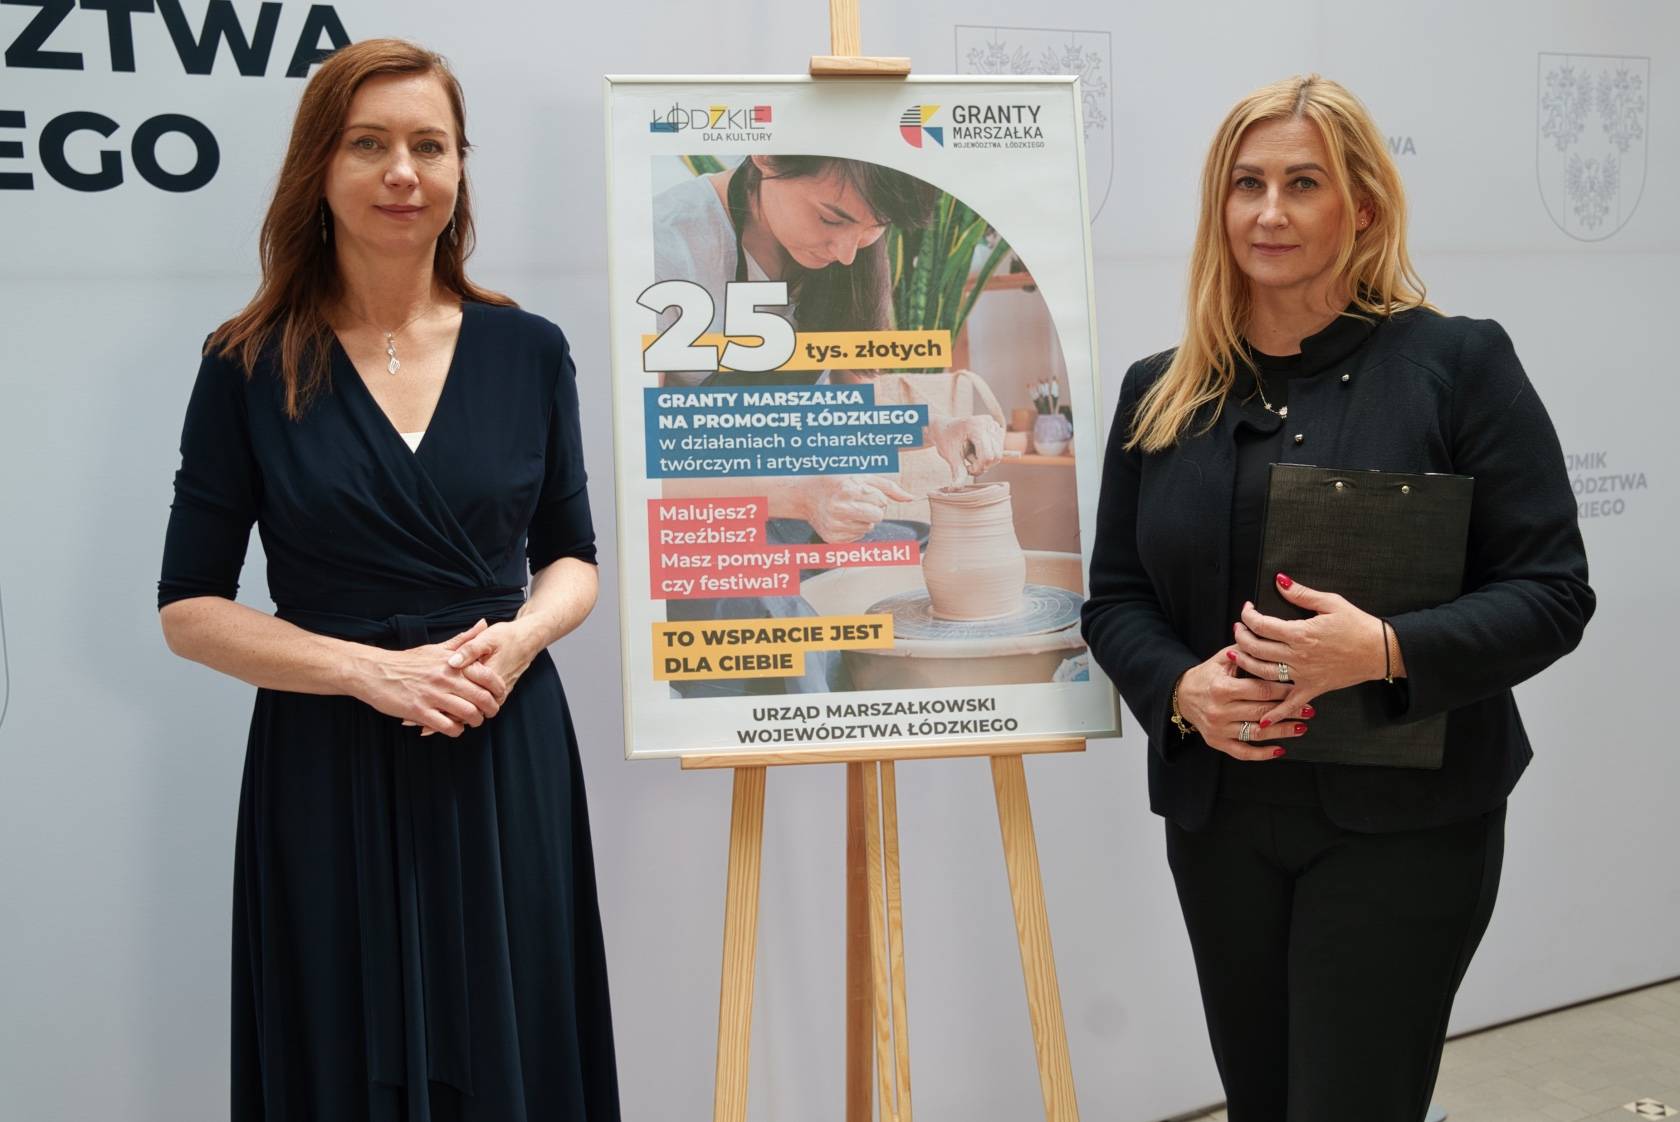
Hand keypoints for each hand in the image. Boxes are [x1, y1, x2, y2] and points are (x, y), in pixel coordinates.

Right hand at [354, 619, 506, 737]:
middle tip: (489, 713)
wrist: (376, 671)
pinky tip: (453, 727)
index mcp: (453, 663)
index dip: (499, 690)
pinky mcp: (420, 711)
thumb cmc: (408, 661)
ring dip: (475, 721)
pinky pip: (447, 726)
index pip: (488, 677)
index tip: (499, 695)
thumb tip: (484, 624)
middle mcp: (446, 678)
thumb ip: (463, 640)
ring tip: (473, 721)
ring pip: (468, 714)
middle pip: (482, 698)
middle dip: (491, 709)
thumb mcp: (437, 648)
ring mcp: (433, 695)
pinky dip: (455, 730)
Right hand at [799, 474, 914, 542]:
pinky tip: (842, 519)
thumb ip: (889, 487)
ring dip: (863, 519)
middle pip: (878, 516)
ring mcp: (835, 526)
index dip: (875, 496)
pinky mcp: (833, 539)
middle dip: (874, 509)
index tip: (861, 492)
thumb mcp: (862, 477)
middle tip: (858, 502)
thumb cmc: (837, 482)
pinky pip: (859, 537)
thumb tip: (911, 498)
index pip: (881, 500)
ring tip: (847, 510)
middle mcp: (839, 509)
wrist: (807, 495)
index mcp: (847, 490)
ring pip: (869, 528)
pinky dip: (854, 528)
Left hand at [927, 414, 1004, 478]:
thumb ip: (957, 472)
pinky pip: (998, 450)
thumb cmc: (945, 439)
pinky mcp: (996, 429)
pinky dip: (988, 456)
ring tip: (971, 456)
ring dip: (984, 461)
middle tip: (968, 465)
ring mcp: (993, 425)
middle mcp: (988, 423)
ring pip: (998, 455)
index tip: (966, 468)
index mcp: (976, 426)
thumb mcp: (949, 456)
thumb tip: (956, 489)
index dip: (978, 467)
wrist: (944, 427)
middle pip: (995, 456)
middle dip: (982, 465)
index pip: (987, 455)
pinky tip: (976, 452)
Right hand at [1175, 646, 1313, 760]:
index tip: (1300, 688)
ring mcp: (1218, 729)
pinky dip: (1262, 754)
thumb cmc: (1207, 675)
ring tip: (1302, 727)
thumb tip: (1268, 637)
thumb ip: (1245, 651)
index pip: (1260, 689)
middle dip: (1289, 711)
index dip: (1283, 690)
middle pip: (1262, 712)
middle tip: (1310, 709)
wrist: (1181, 696)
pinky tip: (1280, 750)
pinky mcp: (1217, 742)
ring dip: (1282, 732)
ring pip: (1256, 733)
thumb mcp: (1222, 659)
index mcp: (1221, 688)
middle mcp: (1219, 710)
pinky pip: (1243, 752)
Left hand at [1233, 573, 1390, 727]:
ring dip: (1246, 664)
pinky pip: (1291, 704)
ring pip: (1265, 673)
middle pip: (1257, 648)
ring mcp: (1304, 674)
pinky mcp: (1313, 688)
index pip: (1262, 625)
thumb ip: (1302, 594)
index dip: (1248, 616)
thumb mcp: (1331, 602)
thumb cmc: (1357, 625)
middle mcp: (1299, 656)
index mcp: (1301, 633)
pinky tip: (1261, 720)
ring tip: (1235, 654)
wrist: (1380, 650)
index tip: (1247, 610)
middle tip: (1237, 629)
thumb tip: (1280, 581)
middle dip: (1241, 637)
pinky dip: (1276, 713)